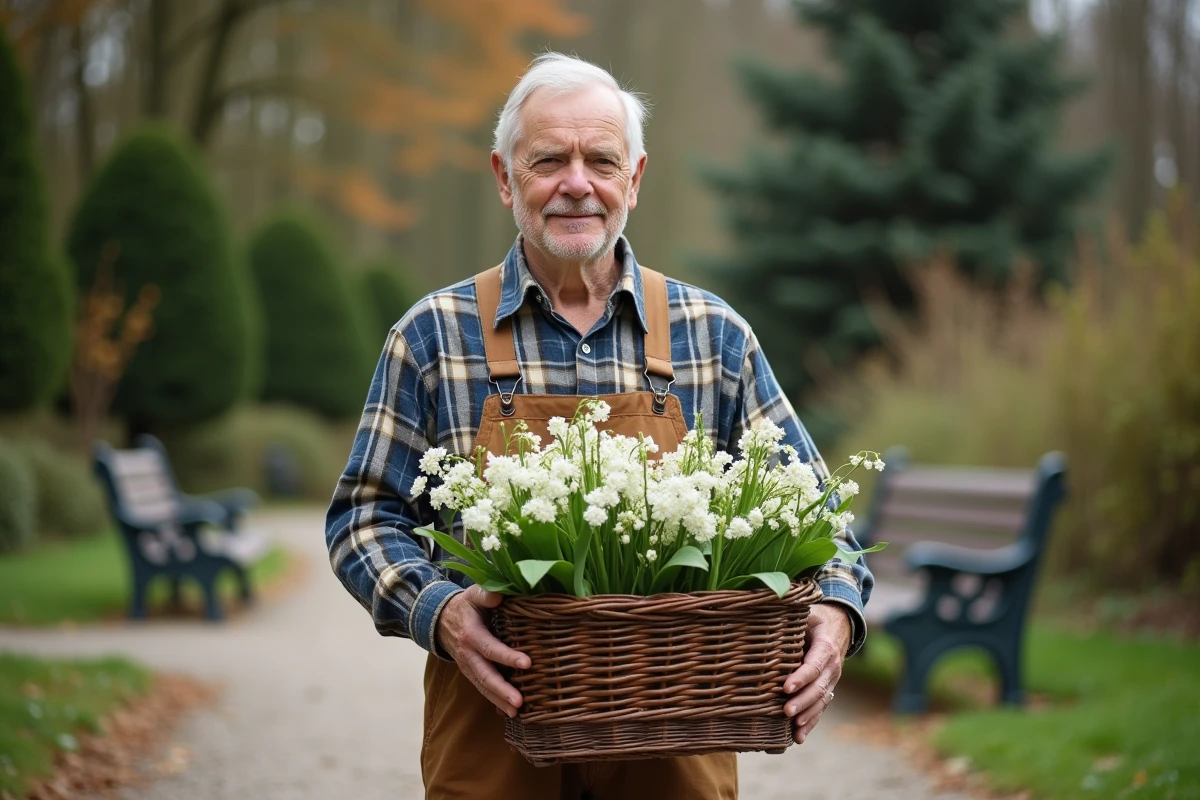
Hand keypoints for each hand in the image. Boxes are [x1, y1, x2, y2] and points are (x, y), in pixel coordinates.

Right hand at [435, 585, 529, 717]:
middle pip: (485, 675)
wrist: (440, 620)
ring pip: (483, 686)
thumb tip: (499, 597)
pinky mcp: (470, 673)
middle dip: (502, 690)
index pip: (490, 648)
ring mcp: (468, 666)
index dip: (507, 656)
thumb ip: (485, 594)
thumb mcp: (473, 595)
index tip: (527, 663)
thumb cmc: (465, 606)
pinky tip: (510, 711)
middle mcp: (467, 654)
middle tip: (519, 701)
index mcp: (471, 634)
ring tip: (517, 712)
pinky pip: (482, 688)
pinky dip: (495, 701)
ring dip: (499, 700)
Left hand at [782, 603, 851, 743]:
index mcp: (825, 646)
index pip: (815, 664)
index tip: (785, 687)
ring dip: (808, 715)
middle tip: (786, 711)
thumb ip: (791, 616)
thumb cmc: (815, 618)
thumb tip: (765, 611)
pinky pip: (820, 708)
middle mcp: (832, 666)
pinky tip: (799, 737)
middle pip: (818, 687)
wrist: (838, 625)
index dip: (801, 677)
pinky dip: (811, 723)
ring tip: (794, 727)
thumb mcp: (807, 613)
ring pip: (821, 701)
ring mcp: (831, 680)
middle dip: (803, 701)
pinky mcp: (826, 689)